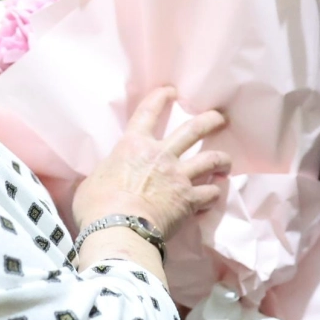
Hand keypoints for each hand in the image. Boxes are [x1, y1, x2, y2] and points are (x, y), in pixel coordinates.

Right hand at [71, 87, 230, 240]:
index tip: (171, 91)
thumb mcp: (93, 181)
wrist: (118, 228)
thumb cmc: (97, 205)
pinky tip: (213, 197)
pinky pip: (209, 193)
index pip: (148, 112)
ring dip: (222, 160)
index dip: (160, 98)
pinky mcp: (189, 199)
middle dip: (210, 120)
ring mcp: (178, 176)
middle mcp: (161, 155)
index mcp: (133, 145)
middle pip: (193, 129)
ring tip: (226, 164)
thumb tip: (102, 182)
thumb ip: (106, 175)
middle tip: (220, 118)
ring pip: (211, 159)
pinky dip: (213, 195)